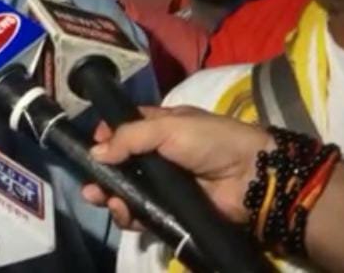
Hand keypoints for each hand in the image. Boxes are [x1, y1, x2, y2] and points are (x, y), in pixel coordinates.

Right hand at [80, 106, 272, 229]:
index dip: (105, 138)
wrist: (251, 177)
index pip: (123, 131)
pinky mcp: (171, 212)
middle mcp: (157, 157)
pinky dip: (128, 215)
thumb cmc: (211, 141)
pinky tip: (122, 212)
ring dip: (111, 197)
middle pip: (119, 166)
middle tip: (91, 186)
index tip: (91, 147)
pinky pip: (142, 215)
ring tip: (104, 199)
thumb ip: (129, 138)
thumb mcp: (169, 127)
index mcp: (159, 128)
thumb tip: (94, 153)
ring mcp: (164, 187)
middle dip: (101, 175)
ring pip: (127, 193)